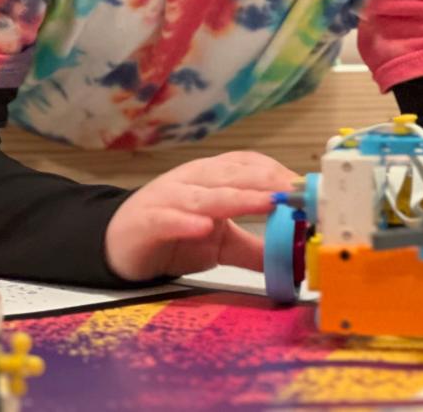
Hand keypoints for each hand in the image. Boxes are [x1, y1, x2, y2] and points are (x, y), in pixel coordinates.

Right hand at [104, 151, 299, 281]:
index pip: (249, 164)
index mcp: (211, 178)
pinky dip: (185, 221)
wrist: (115, 242)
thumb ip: (255, 248)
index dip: (277, 173)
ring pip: (205, 194)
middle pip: (233, 175)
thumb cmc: (171, 234)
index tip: (307, 189)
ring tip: (267, 202)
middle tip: (299, 193)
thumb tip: (294, 258)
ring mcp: (168, 198)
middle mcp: (192, 180)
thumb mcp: (220, 243)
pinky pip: (168, 218)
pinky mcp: (146, 220)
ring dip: (238, 197)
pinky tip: (203, 227)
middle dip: (268, 182)